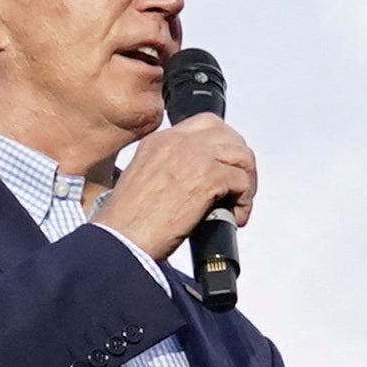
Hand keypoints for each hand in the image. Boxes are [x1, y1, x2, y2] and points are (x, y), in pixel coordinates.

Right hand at [95, 113, 257, 261]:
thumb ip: (168, 170)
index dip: (222, 146)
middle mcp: (176, 142)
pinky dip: (244, 202)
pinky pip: (242, 182)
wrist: (119, 241)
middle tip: (238, 188)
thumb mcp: (143, 180)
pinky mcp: (207, 178)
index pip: (205, 125)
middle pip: (229, 136)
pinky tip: (235, 217)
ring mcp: (194, 157)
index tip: (224, 168)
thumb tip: (197, 179)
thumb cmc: (125, 223)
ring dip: (246, 182)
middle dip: (240, 162)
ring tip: (237, 205)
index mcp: (158, 141)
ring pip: (242, 157)